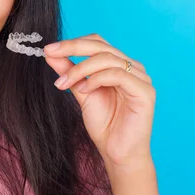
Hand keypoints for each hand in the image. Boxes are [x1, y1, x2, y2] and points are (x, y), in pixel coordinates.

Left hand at [43, 33, 155, 168]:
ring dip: (80, 69)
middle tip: (50, 53)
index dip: (73, 43)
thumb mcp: (80, 92)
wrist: (117, 152)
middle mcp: (133, 67)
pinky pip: (118, 75)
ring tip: (64, 84)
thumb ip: (69, 72)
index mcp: (119, 65)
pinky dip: (97, 79)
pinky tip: (84, 90)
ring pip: (107, 59)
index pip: (97, 42)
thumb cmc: (104, 124)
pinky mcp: (145, 92)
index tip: (48, 49)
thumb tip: (50, 54)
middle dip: (72, 48)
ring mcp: (141, 78)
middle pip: (101, 46)